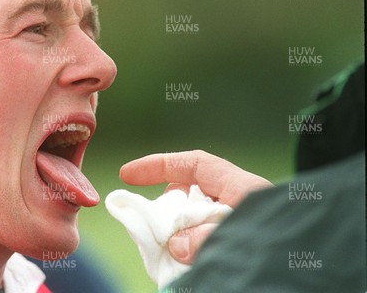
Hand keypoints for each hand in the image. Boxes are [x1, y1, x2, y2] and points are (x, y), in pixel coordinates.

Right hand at [119, 150, 272, 263]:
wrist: (316, 279)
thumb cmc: (283, 247)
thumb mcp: (242, 236)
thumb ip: (205, 237)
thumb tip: (175, 244)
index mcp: (242, 188)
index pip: (193, 164)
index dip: (158, 165)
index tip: (128, 174)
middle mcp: (236, 204)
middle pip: (190, 193)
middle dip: (165, 206)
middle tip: (148, 224)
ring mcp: (234, 226)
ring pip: (193, 221)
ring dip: (174, 233)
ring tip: (162, 248)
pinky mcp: (233, 247)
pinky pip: (202, 243)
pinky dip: (188, 251)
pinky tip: (181, 263)